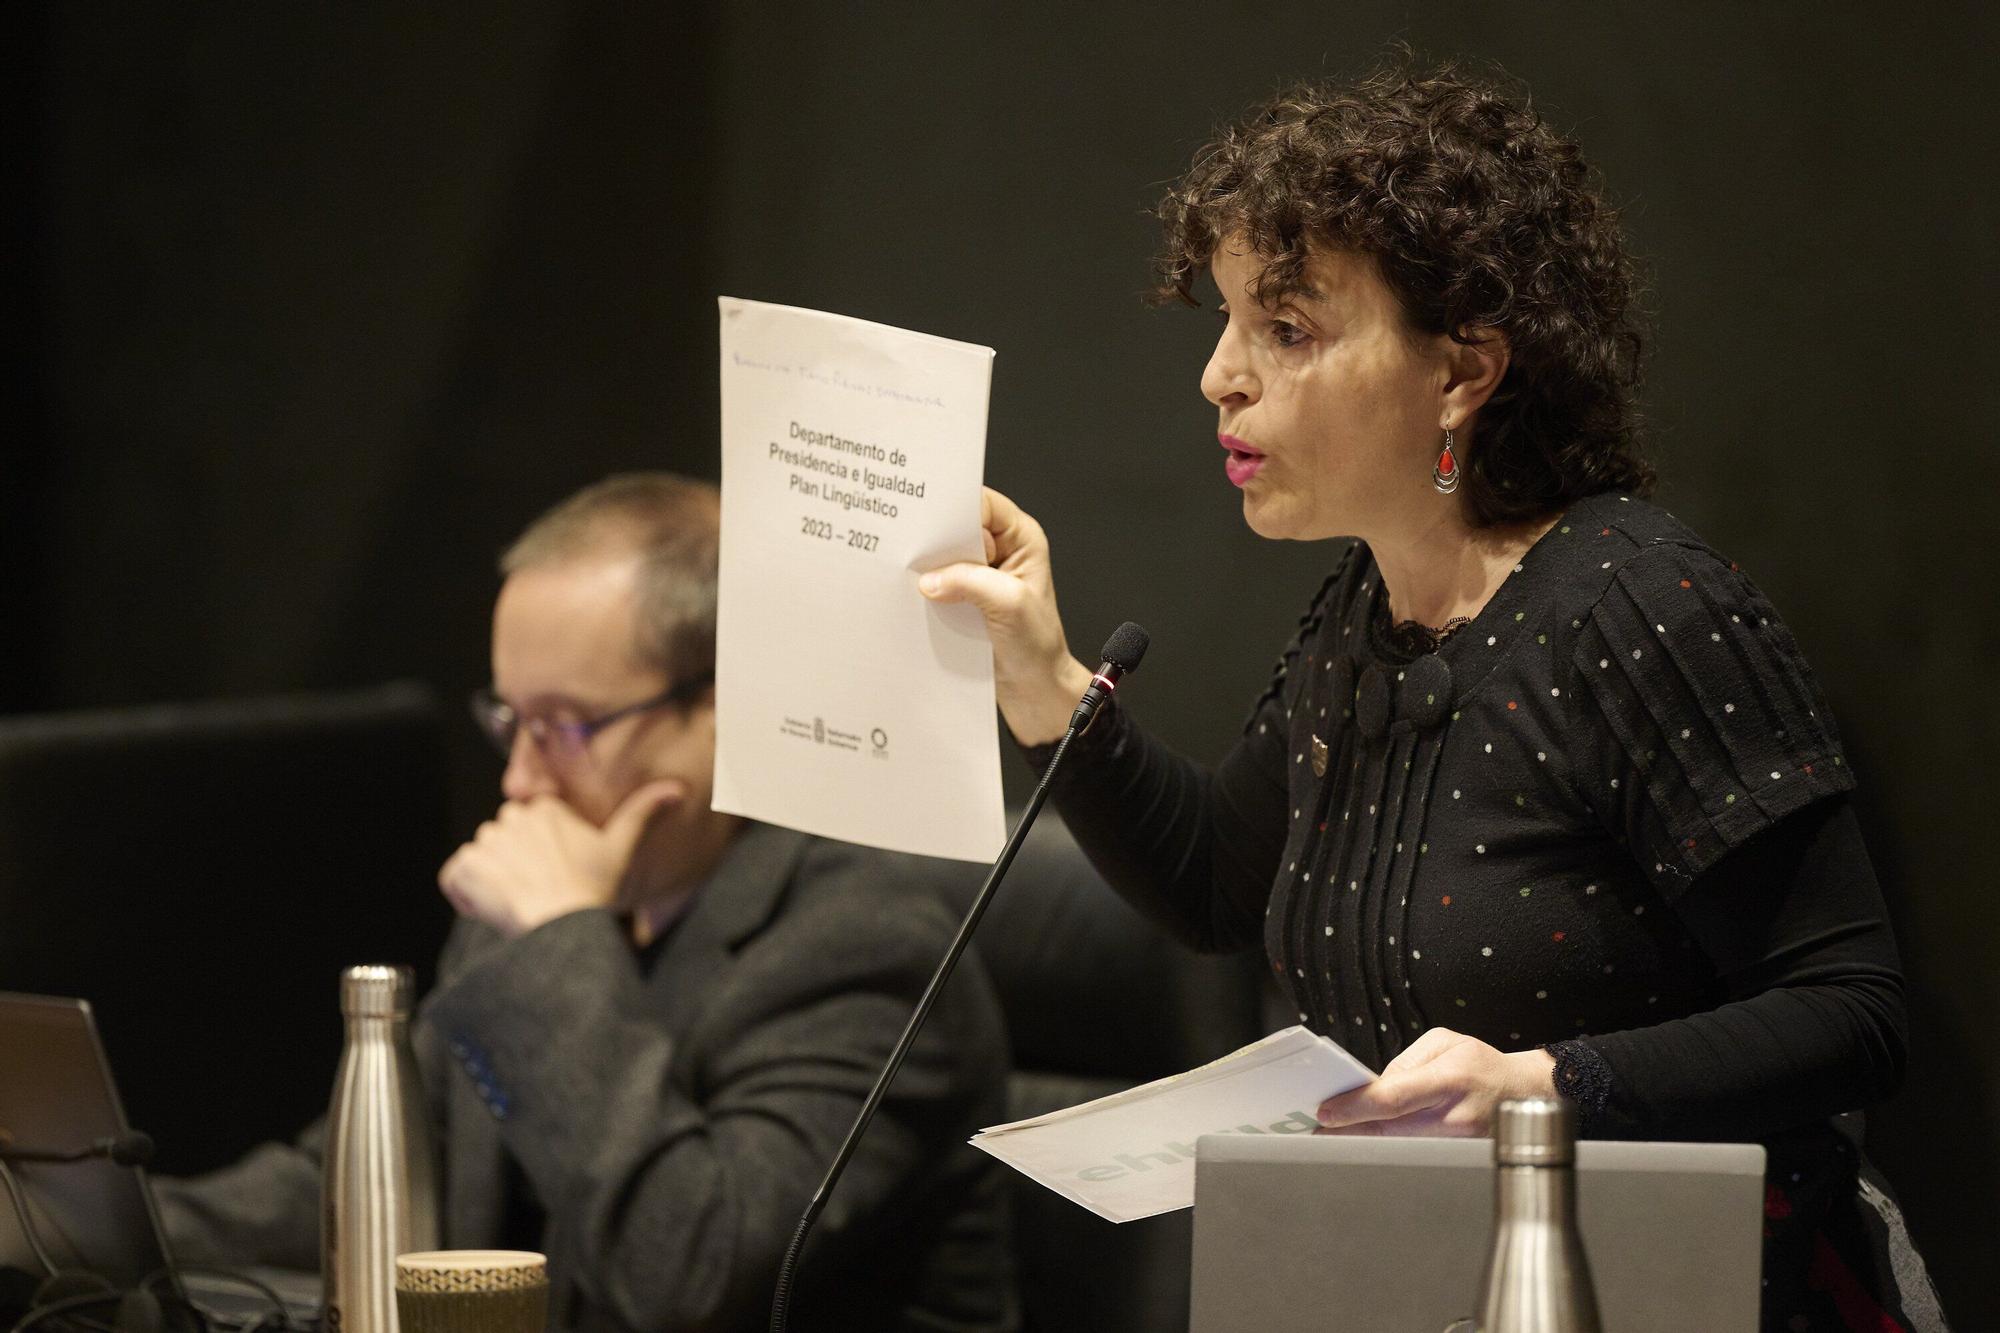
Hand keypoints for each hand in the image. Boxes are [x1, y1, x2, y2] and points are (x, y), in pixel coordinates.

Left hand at [437, 781, 682, 937]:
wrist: (562, 926)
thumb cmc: (592, 890)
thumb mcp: (621, 849)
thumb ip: (643, 813)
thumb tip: (677, 788)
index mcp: (545, 810)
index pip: (530, 824)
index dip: (540, 851)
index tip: (555, 872)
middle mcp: (510, 819)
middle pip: (503, 839)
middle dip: (513, 863)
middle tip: (538, 890)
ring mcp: (484, 844)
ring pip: (481, 858)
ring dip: (491, 879)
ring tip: (518, 902)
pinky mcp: (463, 869)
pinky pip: (455, 878)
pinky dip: (466, 895)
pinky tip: (491, 909)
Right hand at [918, 486, 1092, 745]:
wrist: (1035, 690)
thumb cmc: (1038, 648)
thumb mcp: (1010, 606)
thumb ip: (971, 583)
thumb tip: (931, 578)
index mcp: (1022, 539)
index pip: (983, 505)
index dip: (956, 507)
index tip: (927, 516)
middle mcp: (1002, 551)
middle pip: (959, 528)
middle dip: (936, 537)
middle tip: (910, 545)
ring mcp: (982, 576)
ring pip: (946, 556)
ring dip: (928, 565)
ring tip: (907, 571)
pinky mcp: (966, 599)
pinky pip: (940, 583)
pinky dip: (927, 589)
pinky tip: (912, 595)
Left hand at [1315, 1028, 1556, 1136]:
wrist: (1528, 1095)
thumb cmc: (1482, 1065)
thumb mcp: (1445, 1043)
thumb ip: (1405, 1064)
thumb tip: (1372, 1089)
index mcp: (1451, 1079)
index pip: (1393, 1099)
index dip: (1355, 1107)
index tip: (1325, 1113)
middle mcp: (1456, 1116)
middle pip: (1389, 1130)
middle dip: (1348, 1130)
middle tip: (1315, 1131)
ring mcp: (1459, 1145)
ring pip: (1399, 1147)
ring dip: (1364, 1143)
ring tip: (1332, 1137)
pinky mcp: (1459, 1160)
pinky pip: (1415, 1156)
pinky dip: (1388, 1150)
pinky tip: (1366, 1145)